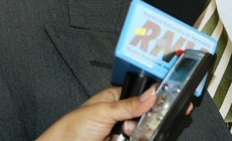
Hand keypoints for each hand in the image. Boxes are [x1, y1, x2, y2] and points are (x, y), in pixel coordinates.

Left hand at [36, 86, 155, 140]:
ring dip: (135, 134)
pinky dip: (134, 140)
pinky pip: (136, 140)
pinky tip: (123, 139)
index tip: (156, 106)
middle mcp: (120, 115)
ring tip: (121, 135)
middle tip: (127, 126)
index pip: (140, 96)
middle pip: (143, 117)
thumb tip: (151, 94)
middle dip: (139, 122)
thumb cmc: (75, 127)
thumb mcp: (104, 112)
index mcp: (116, 99)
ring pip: (141, 132)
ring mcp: (120, 132)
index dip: (149, 101)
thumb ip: (129, 105)